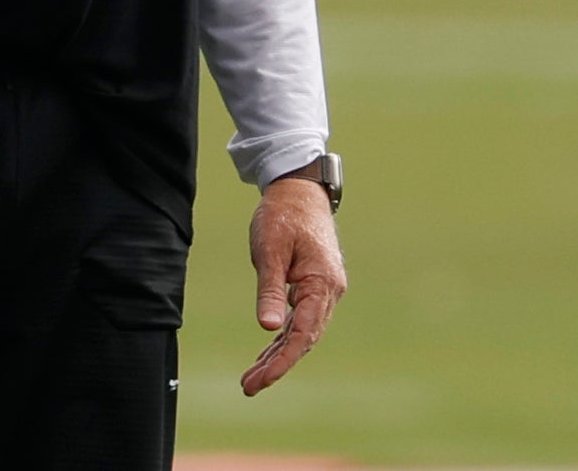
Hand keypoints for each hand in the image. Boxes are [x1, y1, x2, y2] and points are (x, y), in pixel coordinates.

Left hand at [240, 177, 346, 395]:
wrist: (299, 190)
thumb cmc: (283, 216)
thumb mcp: (271, 250)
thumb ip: (271, 289)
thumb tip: (268, 327)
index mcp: (322, 283)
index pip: (304, 334)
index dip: (282, 361)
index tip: (261, 381)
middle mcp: (329, 291)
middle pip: (305, 339)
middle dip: (277, 365)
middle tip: (248, 386)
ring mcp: (324, 290)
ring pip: (302, 332)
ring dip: (278, 355)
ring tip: (251, 379)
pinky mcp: (313, 287)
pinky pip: (300, 320)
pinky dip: (282, 338)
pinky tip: (266, 354)